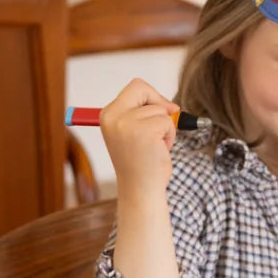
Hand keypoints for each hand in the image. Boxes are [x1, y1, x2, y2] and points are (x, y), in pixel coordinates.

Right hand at [100, 78, 179, 199]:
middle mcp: (113, 117)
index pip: (134, 87)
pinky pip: (167, 122)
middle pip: (142, 88)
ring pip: (159, 109)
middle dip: (159, 102)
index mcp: (107, 115)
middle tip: (162, 125)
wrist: (140, 190)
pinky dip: (169, 136)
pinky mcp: (144, 131)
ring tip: (155, 146)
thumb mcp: (133, 132)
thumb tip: (171, 105)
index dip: (151, 97)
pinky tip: (160, 150)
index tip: (161, 112)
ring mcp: (127, 124)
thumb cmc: (140, 164)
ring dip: (165, 127)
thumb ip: (143, 114)